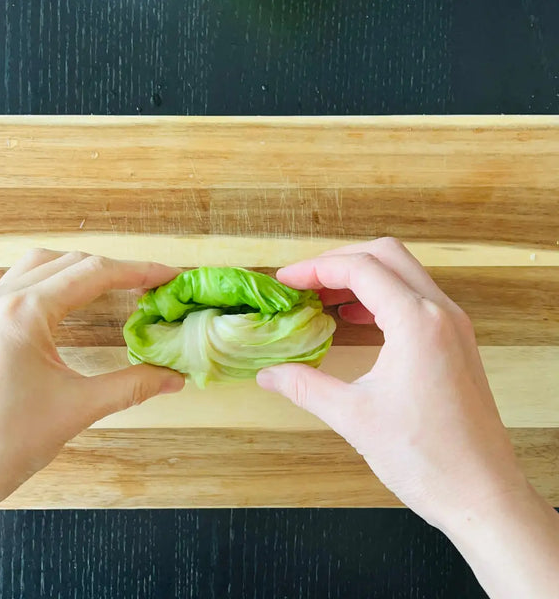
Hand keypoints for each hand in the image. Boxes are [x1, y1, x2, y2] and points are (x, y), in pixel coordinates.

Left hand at [0, 250, 183, 520]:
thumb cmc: (4, 444)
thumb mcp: (78, 409)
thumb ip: (132, 386)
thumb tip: (172, 378)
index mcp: (23, 314)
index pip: (93, 274)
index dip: (138, 272)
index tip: (167, 276)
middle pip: (70, 262)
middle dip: (115, 270)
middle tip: (149, 285)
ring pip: (42, 265)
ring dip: (83, 270)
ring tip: (116, 286)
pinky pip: (22, 283)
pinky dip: (56, 282)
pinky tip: (73, 301)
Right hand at [257, 237, 526, 529]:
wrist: (482, 495)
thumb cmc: (425, 458)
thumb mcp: (353, 417)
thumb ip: (305, 386)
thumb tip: (268, 374)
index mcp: (417, 322)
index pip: (360, 268)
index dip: (315, 268)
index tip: (286, 281)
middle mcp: (441, 312)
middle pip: (386, 255)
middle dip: (339, 261)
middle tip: (304, 281)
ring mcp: (453, 326)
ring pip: (403, 274)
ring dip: (362, 277)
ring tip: (322, 297)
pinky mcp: (456, 342)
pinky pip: (415, 300)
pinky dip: (381, 298)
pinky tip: (354, 319)